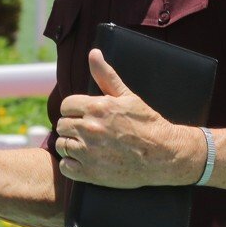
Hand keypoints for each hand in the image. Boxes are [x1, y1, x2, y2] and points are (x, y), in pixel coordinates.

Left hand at [55, 48, 201, 187]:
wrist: (162, 154)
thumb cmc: (146, 123)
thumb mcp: (127, 96)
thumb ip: (105, 75)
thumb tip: (93, 53)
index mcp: (96, 108)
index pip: (66, 106)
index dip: (75, 110)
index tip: (84, 115)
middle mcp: (89, 129)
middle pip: (62, 125)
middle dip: (73, 127)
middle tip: (88, 131)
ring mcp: (89, 153)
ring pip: (62, 146)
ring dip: (72, 146)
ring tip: (88, 146)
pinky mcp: (90, 173)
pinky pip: (66, 167)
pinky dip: (72, 165)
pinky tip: (86, 161)